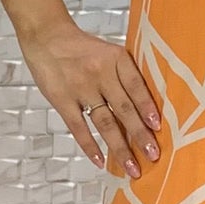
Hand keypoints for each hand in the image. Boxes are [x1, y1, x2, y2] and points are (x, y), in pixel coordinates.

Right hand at [22, 21, 162, 179]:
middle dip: (140, 135)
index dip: (148, 107)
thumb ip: (125, 74)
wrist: (46, 36)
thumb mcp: (109, 52)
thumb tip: (147, 107)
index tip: (158, 127)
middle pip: (124, 109)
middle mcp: (100, 74)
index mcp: (116, 58)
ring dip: (120, 147)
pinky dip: (90, 146)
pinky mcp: (62, 100)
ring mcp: (81, 88)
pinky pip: (79, 127)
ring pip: (105, 122)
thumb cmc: (82, 47)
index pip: (136, 86)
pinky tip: (100, 161)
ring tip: (132, 168)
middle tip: (153, 156)